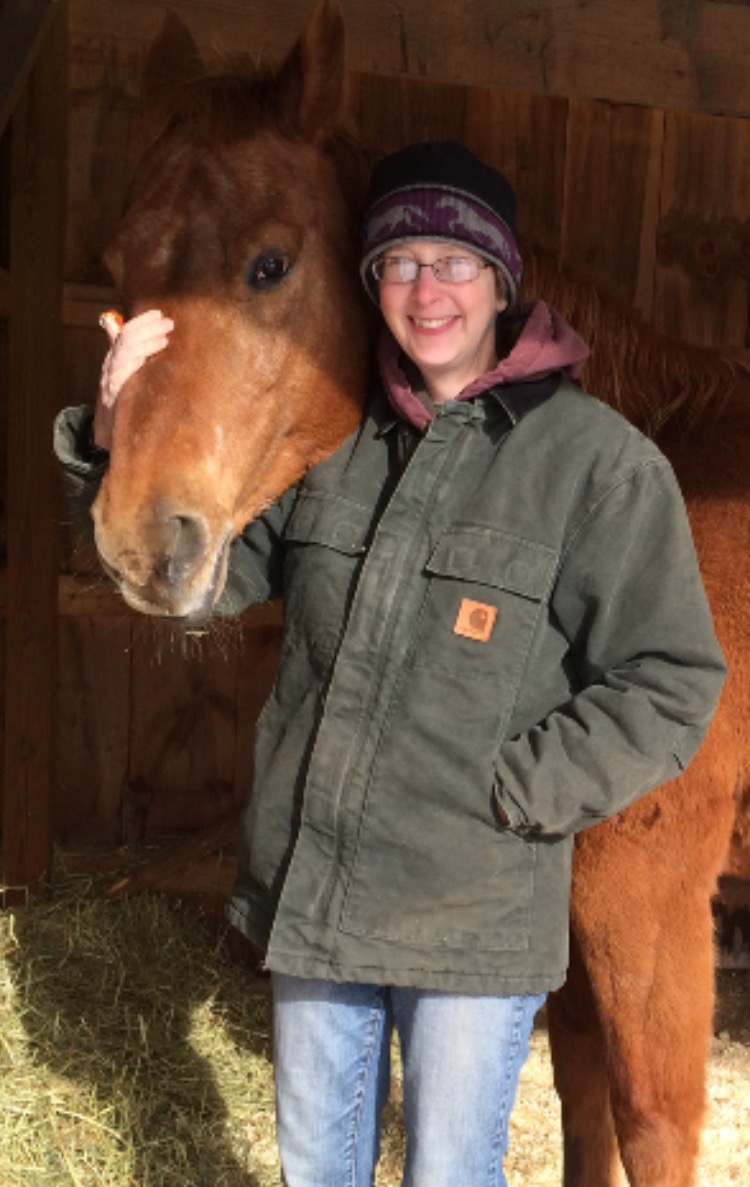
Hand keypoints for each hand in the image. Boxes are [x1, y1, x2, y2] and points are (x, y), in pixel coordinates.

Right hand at [94, 309, 173, 448]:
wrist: (106, 429)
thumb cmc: (119, 398)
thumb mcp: (121, 372)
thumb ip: (121, 349)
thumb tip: (115, 323)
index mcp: (114, 357)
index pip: (125, 331)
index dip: (142, 321)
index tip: (159, 313)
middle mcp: (110, 365)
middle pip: (126, 339)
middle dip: (148, 328)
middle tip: (168, 323)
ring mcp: (110, 379)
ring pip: (125, 353)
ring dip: (145, 344)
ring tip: (164, 339)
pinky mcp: (113, 394)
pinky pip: (121, 375)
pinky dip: (133, 364)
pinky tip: (146, 358)